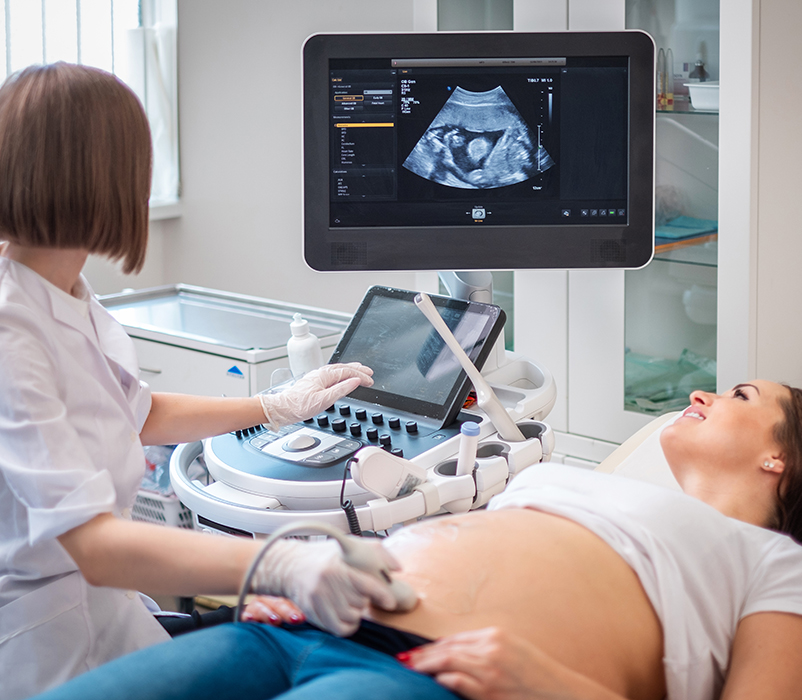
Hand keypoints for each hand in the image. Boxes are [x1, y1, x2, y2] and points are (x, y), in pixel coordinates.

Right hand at [252, 537, 399, 636]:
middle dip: (364, 599)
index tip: (390, 601)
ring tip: (349, 600)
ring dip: (355, 611)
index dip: (382, 595)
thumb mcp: (349, 544)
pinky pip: (340, 629)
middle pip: (360, 603)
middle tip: (357, 591)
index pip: (365, 584)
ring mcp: (317, 599)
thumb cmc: (323, 555)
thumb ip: (376, 551)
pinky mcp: (312, 613)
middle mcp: (326, 582)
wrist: (290, 565)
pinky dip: (348, 625)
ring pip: (351, 617)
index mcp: (337, 565)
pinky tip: (346, 614)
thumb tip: (397, 568)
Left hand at [258, 363, 372, 429]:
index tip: (371, 381)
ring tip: (359, 371)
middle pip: (343, 368)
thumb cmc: (300, 406)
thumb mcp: (324, 400)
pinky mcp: (313, 382)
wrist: (282, 409)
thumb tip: (355, 381)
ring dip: (350, 370)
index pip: (348, 372)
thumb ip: (341, 389)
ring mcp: (316, 377)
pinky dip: (341, 374)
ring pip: (337, 370)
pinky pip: (332, 374)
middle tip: (369, 372)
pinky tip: (341, 378)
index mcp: (324, 375)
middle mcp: (320, 373)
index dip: (361, 376)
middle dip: (358, 369)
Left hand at [397, 627, 612, 699]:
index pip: (455, 639)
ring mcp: (490, 672)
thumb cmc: (540, 677)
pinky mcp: (490, 693)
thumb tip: (456, 655)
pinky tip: (434, 681)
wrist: (565, 695)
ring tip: (410, 669)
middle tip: (403, 660)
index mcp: (497, 636)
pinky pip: (458, 683)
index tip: (416, 651)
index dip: (433, 646)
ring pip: (448, 662)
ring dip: (425, 666)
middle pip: (447, 648)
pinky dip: (443, 680)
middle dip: (422, 654)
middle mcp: (492, 649)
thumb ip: (487, 650)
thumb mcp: (515, 652)